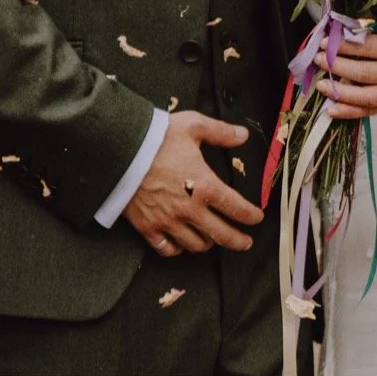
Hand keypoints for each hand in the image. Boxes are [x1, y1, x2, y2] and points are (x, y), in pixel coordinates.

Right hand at [121, 112, 263, 256]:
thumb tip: (243, 135)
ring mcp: (168, 221)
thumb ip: (220, 132)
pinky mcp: (147, 227)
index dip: (250, 216)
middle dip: (238, 241)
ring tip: (213, 240)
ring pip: (195, 245)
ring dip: (208, 244)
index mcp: (205, 185)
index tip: (257, 218)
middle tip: (245, 243)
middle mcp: (190, 209)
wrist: (119, 150)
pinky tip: (181, 244)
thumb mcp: (193, 126)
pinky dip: (177, 249)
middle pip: (221, 235)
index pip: (236, 208)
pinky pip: (167, 249)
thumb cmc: (157, 137)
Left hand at [314, 27, 376, 118]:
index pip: (368, 48)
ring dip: (340, 92)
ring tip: (321, 84)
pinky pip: (369, 111)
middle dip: (338, 66)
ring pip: (365, 96)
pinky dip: (349, 112)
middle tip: (318, 59)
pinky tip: (332, 110)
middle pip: (364, 73)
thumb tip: (343, 25)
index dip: (345, 45)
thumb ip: (373, 26)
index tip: (326, 41)